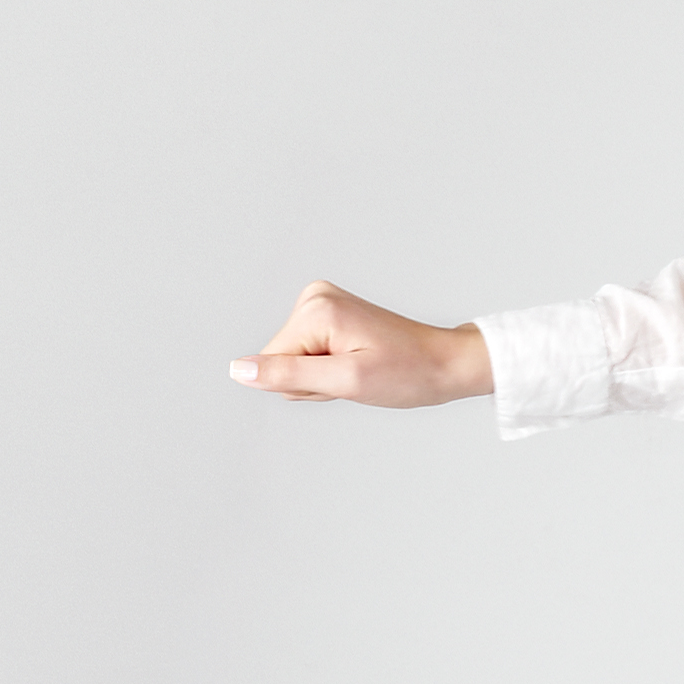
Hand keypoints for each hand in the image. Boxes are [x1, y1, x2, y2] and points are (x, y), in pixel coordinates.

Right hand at [231, 281, 492, 406]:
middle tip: (353, 377)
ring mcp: (321, 303)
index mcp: (316, 309)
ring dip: (323, 377)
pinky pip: (306, 354)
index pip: (273, 364)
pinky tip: (356, 363)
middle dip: (314, 381)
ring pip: (293, 361)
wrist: (444, 363)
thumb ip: (287, 376)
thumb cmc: (406, 373)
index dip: (307, 385)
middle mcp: (314, 297)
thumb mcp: (345, 382)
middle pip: (281, 360)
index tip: (342, 378)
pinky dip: (329, 368)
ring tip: (358, 370)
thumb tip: (239, 370)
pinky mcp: (328, 314)